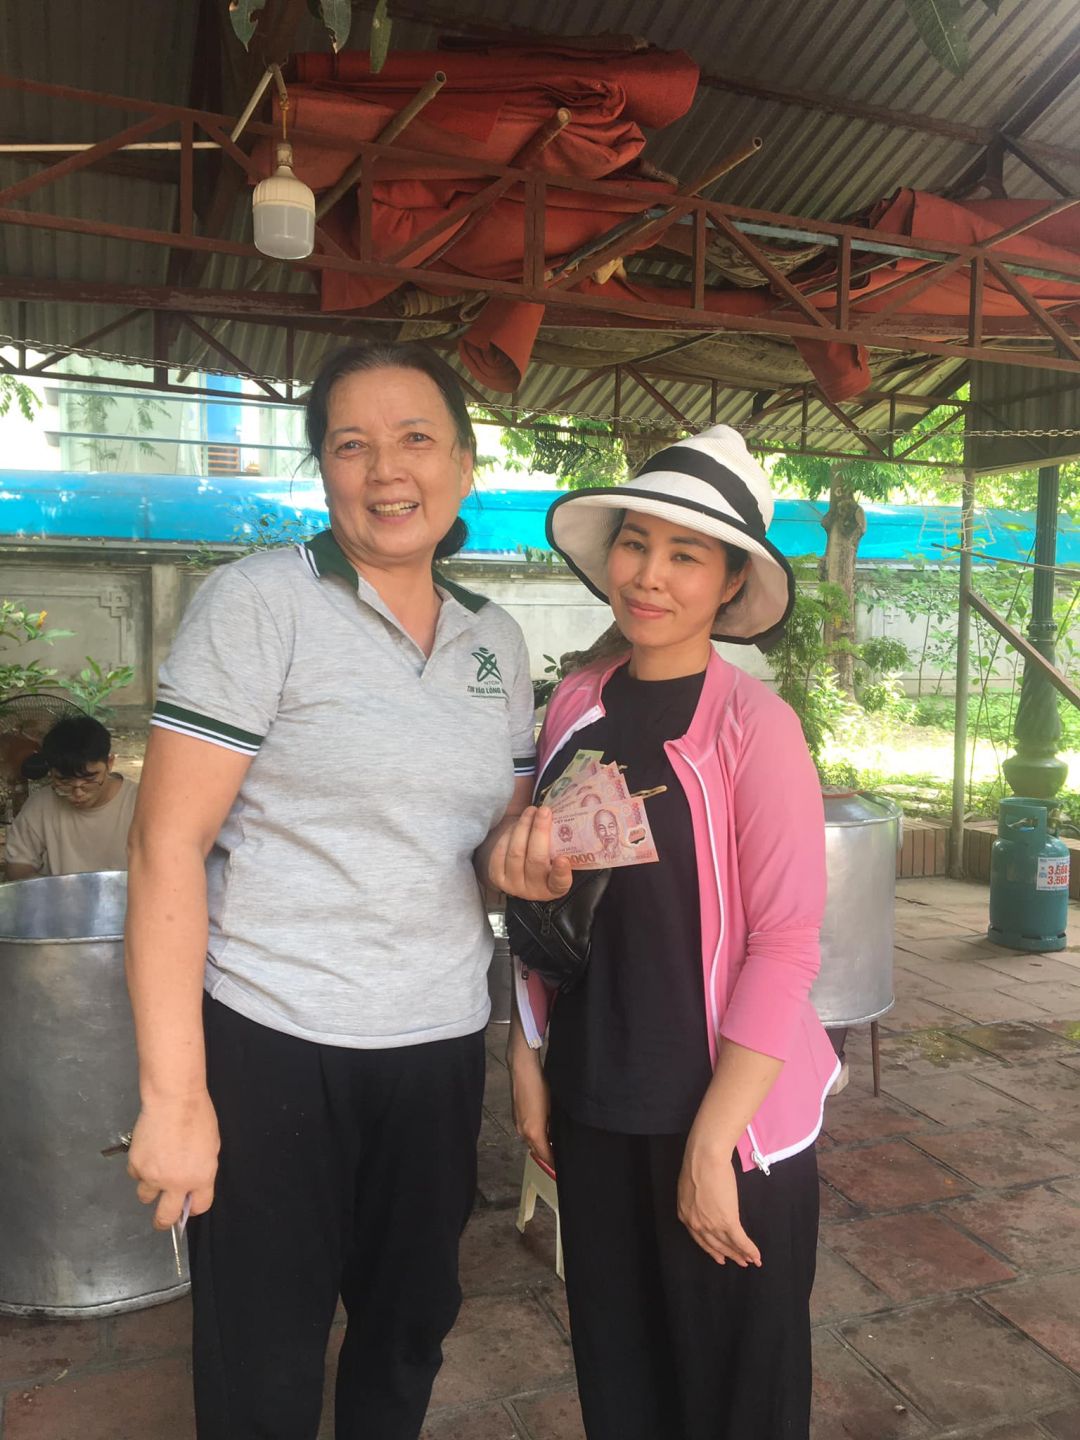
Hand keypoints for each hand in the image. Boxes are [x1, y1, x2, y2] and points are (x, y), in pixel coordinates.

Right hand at [127, 1091, 219, 1228]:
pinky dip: (141, 1169)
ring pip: (146, 1197)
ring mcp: (153, 1176)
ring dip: (151, 1188)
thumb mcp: (211, 1146)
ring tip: (156, 1169)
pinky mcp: (136, 1165)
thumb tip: (191, 1185)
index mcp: (201, 1178)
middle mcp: (176, 1183)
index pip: (199, 1207)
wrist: (173, 1099)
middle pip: (165, 1218)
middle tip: (163, 1217)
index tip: (190, 1202)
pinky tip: (148, 1151)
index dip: (194, 1206)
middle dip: (164, 1220)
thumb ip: (201, 1171)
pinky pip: (136, 1176)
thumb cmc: (198, 1116)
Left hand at [487, 806, 572, 902]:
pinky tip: (517, 824)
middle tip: (545, 811)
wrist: (521, 870)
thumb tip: (573, 815)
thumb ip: (564, 844)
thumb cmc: (546, 859)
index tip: (562, 858)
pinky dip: (509, 834)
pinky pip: (501, 851)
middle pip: (536, 860)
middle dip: (539, 831)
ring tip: (531, 811)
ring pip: (516, 852)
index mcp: (555, 888)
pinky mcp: (496, 876)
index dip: (561, 872)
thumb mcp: (559, 857)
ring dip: (523, 827)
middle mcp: (535, 891)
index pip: (560, 883)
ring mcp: (513, 885)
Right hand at [507, 1041, 552, 1166]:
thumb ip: (555, 1128)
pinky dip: (536, 1135)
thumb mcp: (553, 1108)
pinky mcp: (516, 1116)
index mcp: (534, 1132)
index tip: (563, 1168)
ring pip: (531, 1142)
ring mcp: (518, 1124)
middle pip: (537, 1151)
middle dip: (548, 1156)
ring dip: (542, 1145)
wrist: (522, 1069)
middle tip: (561, 1158)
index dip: (555, 1164)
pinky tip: (545, 1128)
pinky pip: (527, 1132)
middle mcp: (523, 1132)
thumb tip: (559, 1138)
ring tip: (555, 1143)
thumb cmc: (540, 1086)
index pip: (546, 1156)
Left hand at [677, 1138, 760, 1267]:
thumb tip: (706, 1205)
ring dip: (741, 1254)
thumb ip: (696, 1202)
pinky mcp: (727, 1220)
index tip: (720, 1256)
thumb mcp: (690, 1188)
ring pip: (728, 1244)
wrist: (704, 1158)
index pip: (700, 1239)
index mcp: (685, 1215)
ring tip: (749, 1261)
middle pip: (714, 1245)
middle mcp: (696, 1224)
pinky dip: (749, 1249)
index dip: (712, 1249)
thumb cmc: (697, 1165)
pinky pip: (740, 1240)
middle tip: (739, 1262)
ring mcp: (711, 1224)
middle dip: (728, 1254)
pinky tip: (756, 1256)